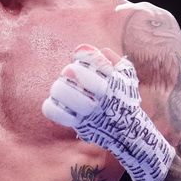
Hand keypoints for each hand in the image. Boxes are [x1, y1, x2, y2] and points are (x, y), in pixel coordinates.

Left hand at [42, 44, 174, 180]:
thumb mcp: (126, 75)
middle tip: (69, 73)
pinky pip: (56, 112)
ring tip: (61, 86)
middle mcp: (101, 95)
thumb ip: (112, 59)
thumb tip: (94, 50)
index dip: (82, 55)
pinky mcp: (78, 124)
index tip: (80, 59)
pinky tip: (56, 102)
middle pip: (75, 73)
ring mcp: (89, 111)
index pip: (92, 59)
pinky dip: (52, 105)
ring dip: (59, 86)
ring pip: (63, 92)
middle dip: (69, 70)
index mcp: (113, 80)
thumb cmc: (123, 96)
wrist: (128, 129)